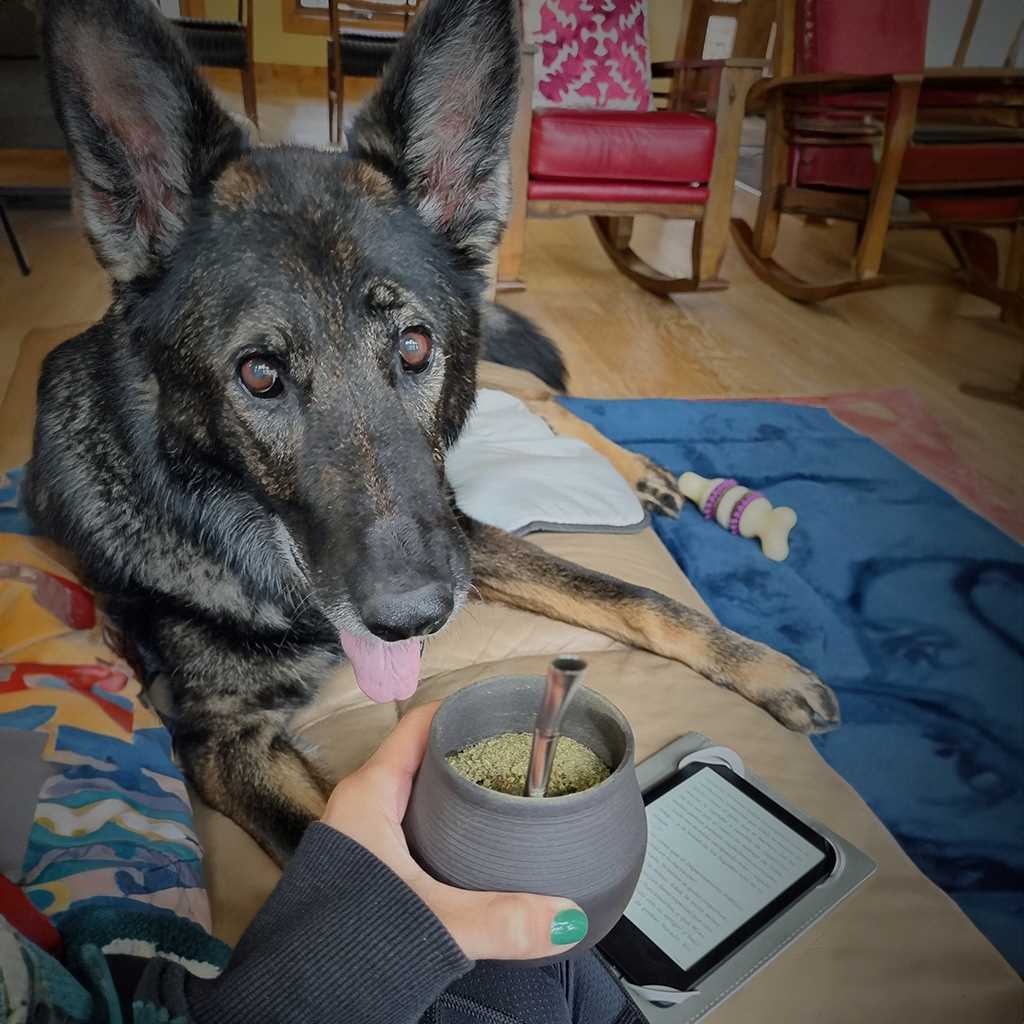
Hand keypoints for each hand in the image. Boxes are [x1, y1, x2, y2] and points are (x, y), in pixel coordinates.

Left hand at [321, 703, 588, 960]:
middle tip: (517, 756)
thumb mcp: (437, 921)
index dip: (461, 711)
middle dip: (467, 753)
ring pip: (416, 794)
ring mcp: (360, 834)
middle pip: (422, 757)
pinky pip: (410, 825)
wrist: (298, 995)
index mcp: (370, 793)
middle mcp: (360, 804)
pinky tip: (472, 846)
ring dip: (454, 793)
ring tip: (503, 795)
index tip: (502, 709)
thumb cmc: (346, 940)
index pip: (420, 727)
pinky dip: (443, 824)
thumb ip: (504, 919)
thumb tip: (564, 917)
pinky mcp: (364, 864)